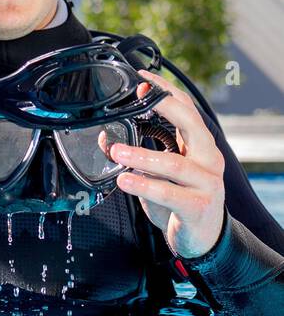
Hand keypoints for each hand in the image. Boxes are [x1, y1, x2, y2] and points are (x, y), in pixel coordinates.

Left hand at [110, 69, 225, 258]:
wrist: (202, 237)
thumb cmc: (180, 198)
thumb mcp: (156, 173)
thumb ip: (137, 153)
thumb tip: (105, 138)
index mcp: (200, 146)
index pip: (187, 110)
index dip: (166, 91)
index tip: (142, 77)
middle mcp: (209, 159)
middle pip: (191, 124)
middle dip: (164, 106)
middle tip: (136, 99)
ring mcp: (207, 182)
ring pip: (173, 162)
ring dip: (140, 154)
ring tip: (115, 150)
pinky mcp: (198, 205)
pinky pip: (168, 192)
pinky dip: (144, 184)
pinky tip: (124, 180)